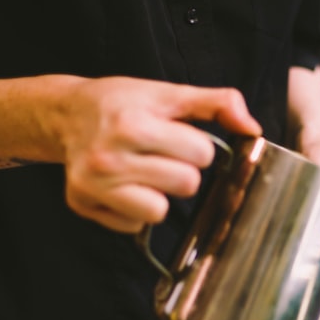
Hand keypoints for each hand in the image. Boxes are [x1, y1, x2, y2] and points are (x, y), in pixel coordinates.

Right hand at [54, 76, 260, 231]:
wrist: (66, 114)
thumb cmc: (122, 103)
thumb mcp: (169, 93)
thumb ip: (217, 104)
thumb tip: (253, 130)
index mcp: (133, 124)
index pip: (201, 154)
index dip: (197, 147)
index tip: (178, 138)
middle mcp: (108, 157)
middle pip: (186, 185)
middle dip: (182, 171)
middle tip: (161, 156)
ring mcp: (93, 184)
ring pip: (159, 212)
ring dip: (161, 195)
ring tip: (146, 173)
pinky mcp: (82, 204)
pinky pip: (133, 225)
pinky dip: (135, 210)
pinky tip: (124, 186)